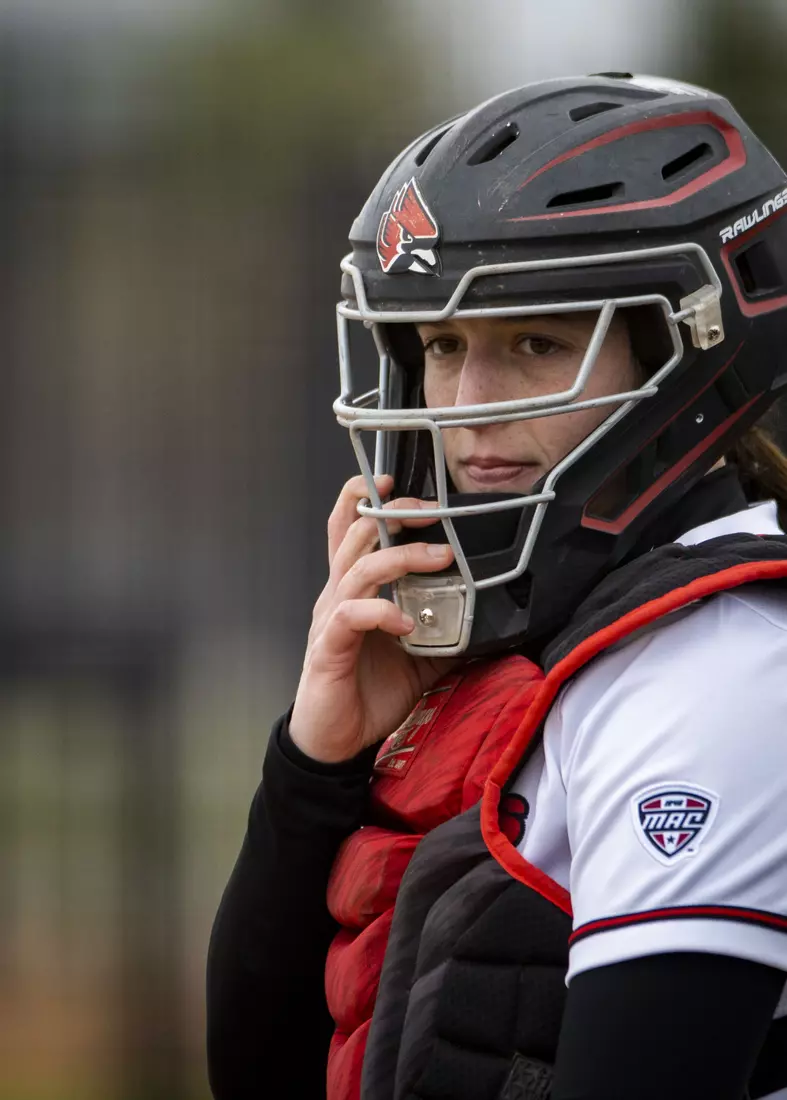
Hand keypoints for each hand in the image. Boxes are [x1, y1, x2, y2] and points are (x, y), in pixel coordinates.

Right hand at [289, 474, 457, 762]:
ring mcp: (332, 619)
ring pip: (358, 568)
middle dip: (394, 513)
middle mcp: (338, 595)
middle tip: (433, 511)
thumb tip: (491, 622)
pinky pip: (352, 616)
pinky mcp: (329, 648)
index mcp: (354, 589)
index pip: (349, 529)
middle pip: (356, 534)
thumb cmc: (369, 691)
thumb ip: (447, 633)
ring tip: (440, 559)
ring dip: (401, 557)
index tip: (395, 480)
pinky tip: (407, 624)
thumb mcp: (419, 657)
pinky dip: (383, 612)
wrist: (334, 739)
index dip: (364, 498)